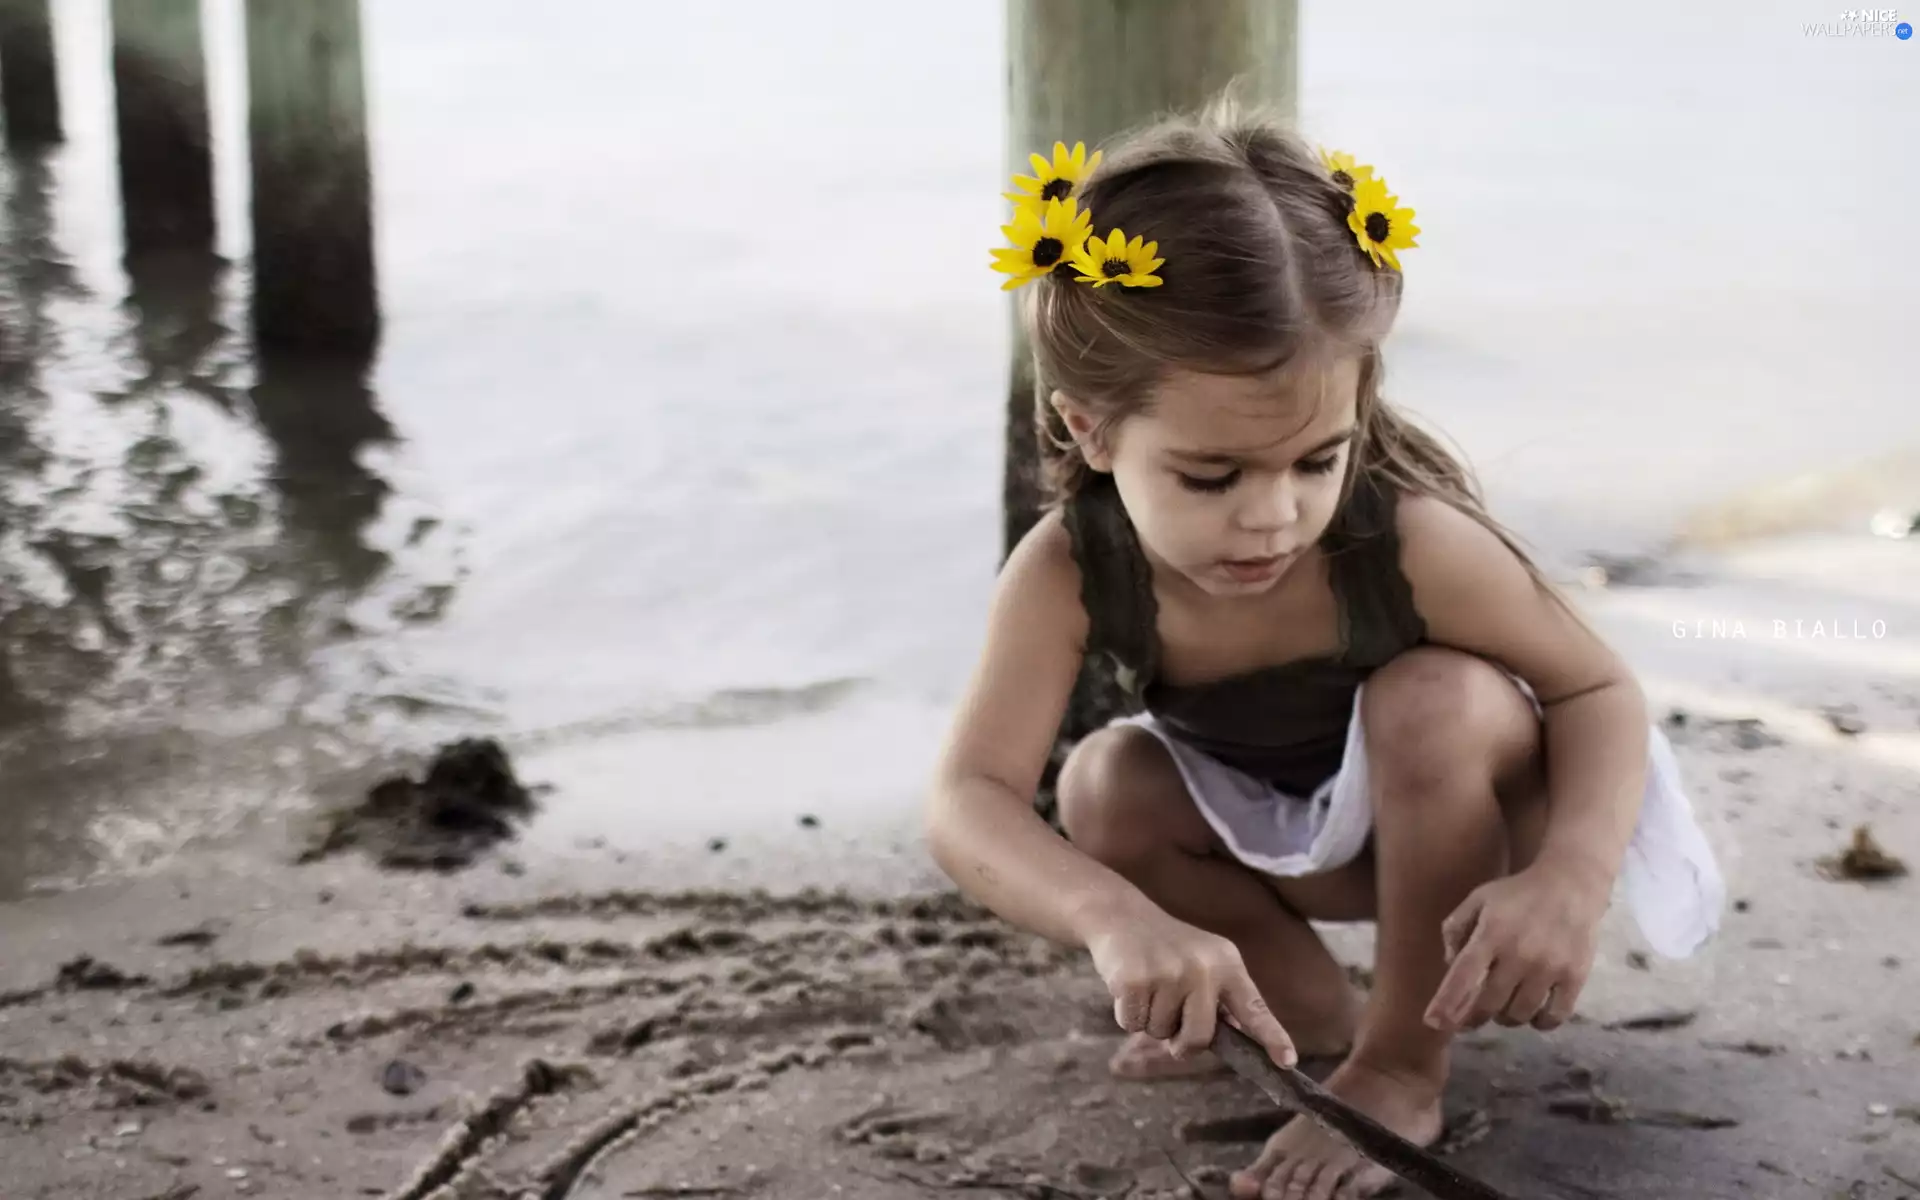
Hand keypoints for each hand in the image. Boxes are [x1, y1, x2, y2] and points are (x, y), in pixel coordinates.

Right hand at [1082, 896, 1296, 1067]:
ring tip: (1148, 986)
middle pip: (1199, 1038)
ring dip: (1150, 1019)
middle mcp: (1203, 968)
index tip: (1287, 1061)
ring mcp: (1168, 973)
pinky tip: (1129, 986)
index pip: (1254, 1007)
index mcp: (1227, 964)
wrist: (1121, 915)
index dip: (1272, 1037)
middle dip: (1181, 1042)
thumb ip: (1221, 999)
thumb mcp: (1204, 962)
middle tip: (1170, 1019)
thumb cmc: (1167, 948)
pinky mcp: (1135, 980)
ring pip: (1161, 1033)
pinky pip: (1132, 1024)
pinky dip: (1127, 1014)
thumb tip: (1236, 1037)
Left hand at [1424, 864, 1609, 1032]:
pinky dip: (1540, 1022)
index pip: (1463, 975)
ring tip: (1505, 1007)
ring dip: (1506, 1018)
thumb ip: (1455, 929)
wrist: (1571, 884)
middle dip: (1475, 1017)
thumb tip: (1450, 966)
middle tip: (1471, 1016)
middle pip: (1489, 1004)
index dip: (1446, 1003)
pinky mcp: (1575, 976)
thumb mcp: (1478, 900)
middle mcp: (1519, 953)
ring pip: (1520, 1014)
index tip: (1433, 1024)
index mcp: (1491, 933)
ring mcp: (1549, 967)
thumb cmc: (1517, 894)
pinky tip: (1534, 1013)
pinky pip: (1554, 1016)